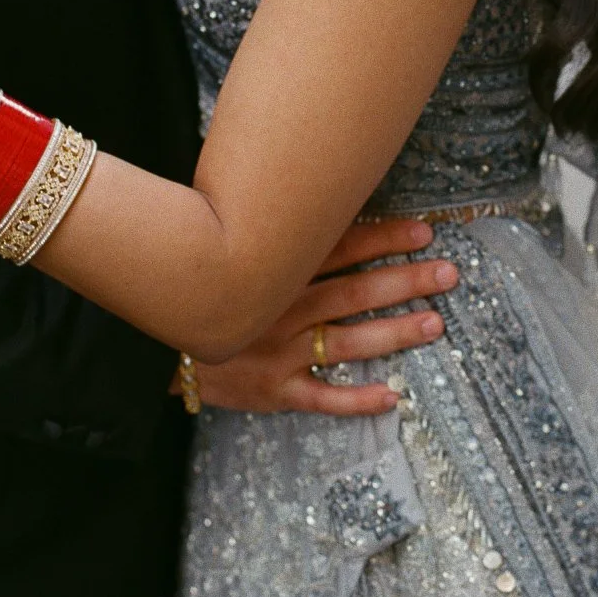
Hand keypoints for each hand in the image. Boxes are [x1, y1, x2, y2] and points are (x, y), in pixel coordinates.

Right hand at [175, 220, 455, 415]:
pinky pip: (320, 397)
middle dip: (405, 281)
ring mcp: (278, 351)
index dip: (384, 239)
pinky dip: (355, 399)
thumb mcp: (226, 248)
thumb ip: (270, 231)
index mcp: (274, 269)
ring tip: (434, 323)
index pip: (340, 248)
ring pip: (348, 341)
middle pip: (355, 292)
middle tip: (448, 274)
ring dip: (394, 332)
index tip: (424, 232)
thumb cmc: (194, 288)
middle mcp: (281, 307)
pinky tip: (391, 396)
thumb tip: (312, 197)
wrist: (149, 345)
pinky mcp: (272, 391)